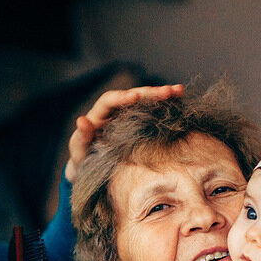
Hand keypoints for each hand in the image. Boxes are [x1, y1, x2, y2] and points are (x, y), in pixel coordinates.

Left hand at [64, 84, 184, 182]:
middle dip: (150, 93)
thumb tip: (81, 120)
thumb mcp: (79, 152)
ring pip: (145, 101)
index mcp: (99, 115)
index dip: (122, 97)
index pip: (110, 100)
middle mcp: (115, 111)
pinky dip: (165, 106)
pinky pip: (153, 111)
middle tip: (168, 91)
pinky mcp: (139, 123)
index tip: (135, 96)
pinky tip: (180, 100)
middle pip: (132, 96)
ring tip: (178, 91)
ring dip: (162, 95)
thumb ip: (80, 138)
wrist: (93, 170)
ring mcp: (128, 116)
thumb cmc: (84, 161)